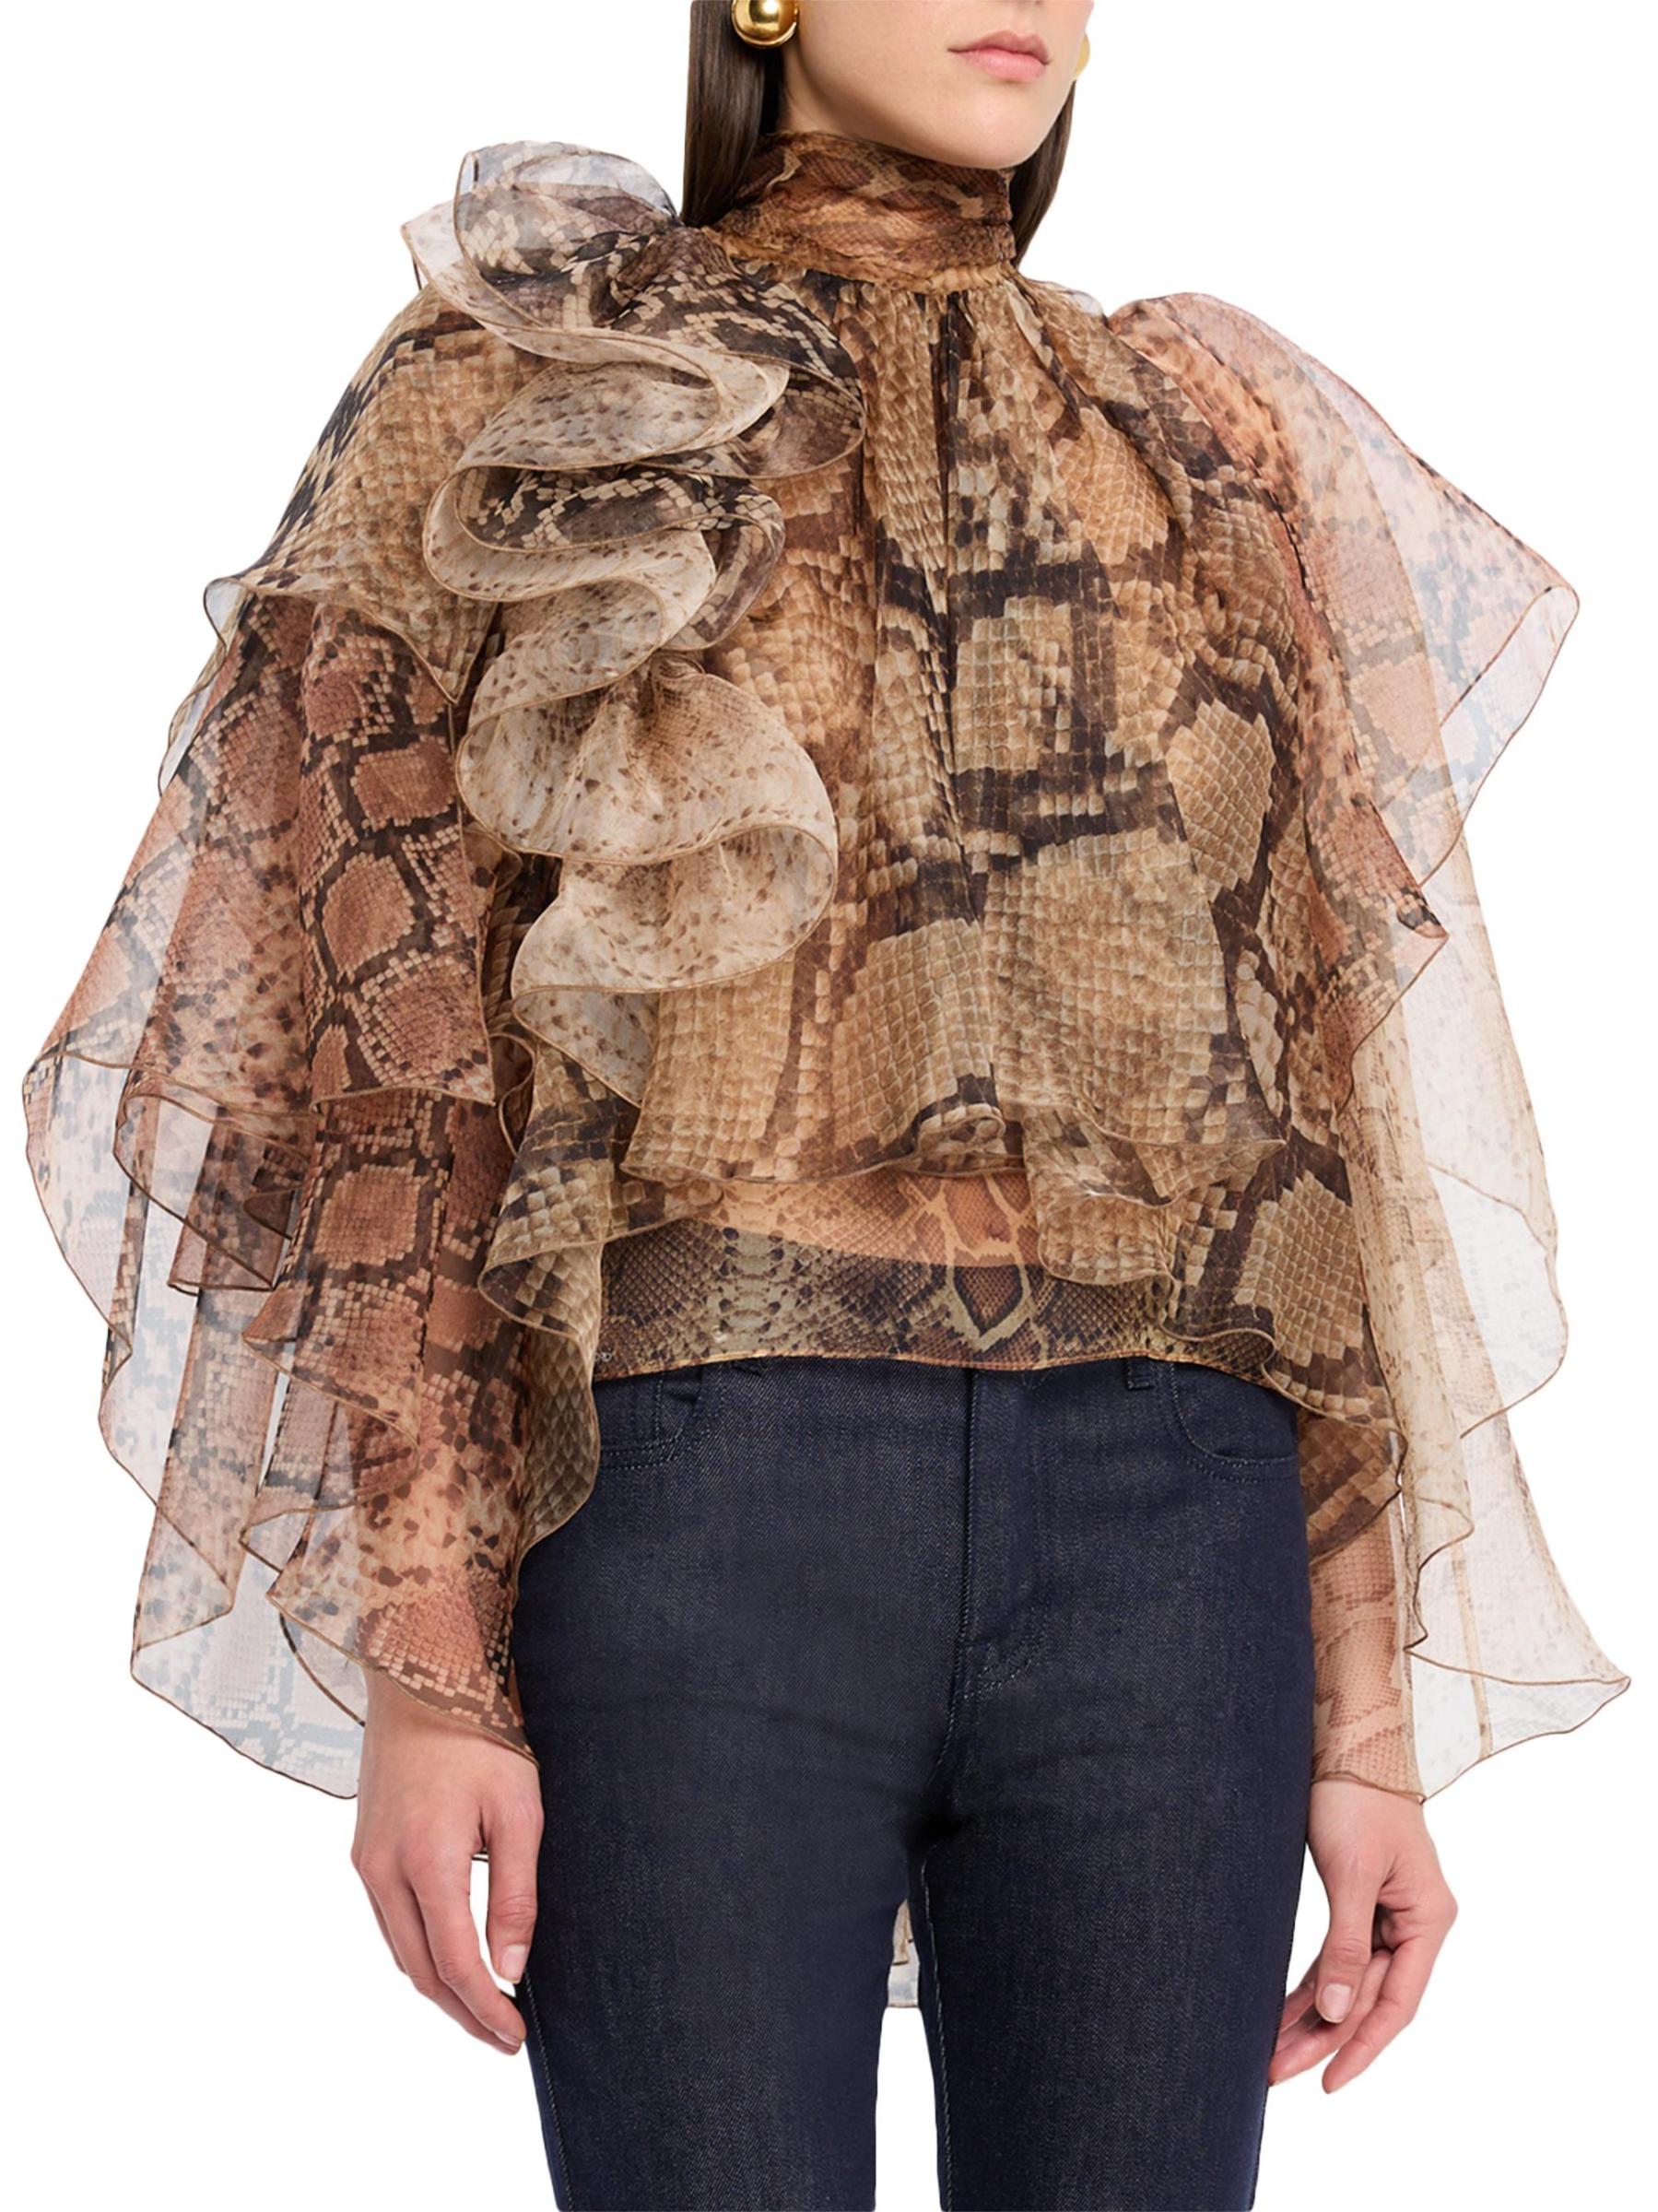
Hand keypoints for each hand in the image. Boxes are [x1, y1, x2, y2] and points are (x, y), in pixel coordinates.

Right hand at [351, 1670, 542, 2053]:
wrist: (424, 1678)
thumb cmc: (482, 1734)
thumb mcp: (519, 1810)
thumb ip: (515, 1895)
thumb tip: (510, 1968)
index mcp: (426, 1862)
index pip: (456, 1964)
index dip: (485, 2010)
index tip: (513, 2035)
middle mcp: (384, 1870)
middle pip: (420, 1970)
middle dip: (461, 2012)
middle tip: (501, 2036)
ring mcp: (367, 1859)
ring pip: (399, 1950)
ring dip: (438, 1986)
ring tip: (481, 2006)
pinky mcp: (364, 1848)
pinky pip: (388, 1920)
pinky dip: (419, 1950)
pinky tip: (448, 1954)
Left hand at [1271, 1777, 1456, 2091]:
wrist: (1346, 1739)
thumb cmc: (1356, 1798)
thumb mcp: (1352, 1874)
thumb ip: (1347, 1945)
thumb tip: (1338, 2013)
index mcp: (1429, 1918)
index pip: (1397, 2002)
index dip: (1362, 2045)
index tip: (1328, 2082)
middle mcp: (1414, 1924)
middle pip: (1369, 1997)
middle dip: (1324, 2037)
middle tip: (1277, 2073)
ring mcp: (1388, 1915)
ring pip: (1350, 1982)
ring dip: (1313, 2017)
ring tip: (1271, 2054)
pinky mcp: (1360, 1902)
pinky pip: (1337, 1957)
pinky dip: (1312, 1984)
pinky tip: (1283, 2012)